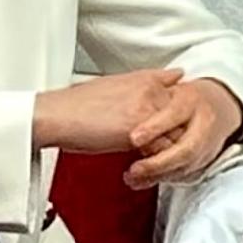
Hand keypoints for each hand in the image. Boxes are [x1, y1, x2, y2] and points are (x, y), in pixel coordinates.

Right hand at [36, 67, 181, 156]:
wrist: (57, 115)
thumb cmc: (80, 104)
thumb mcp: (118, 83)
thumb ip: (151, 81)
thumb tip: (176, 74)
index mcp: (148, 79)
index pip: (182, 101)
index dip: (179, 122)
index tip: (175, 133)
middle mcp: (151, 91)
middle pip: (184, 120)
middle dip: (179, 139)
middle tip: (170, 155)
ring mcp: (146, 109)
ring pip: (177, 137)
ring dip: (172, 154)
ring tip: (159, 165)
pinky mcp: (137, 131)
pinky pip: (163, 152)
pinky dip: (160, 164)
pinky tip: (148, 168)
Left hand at [119, 73, 242, 185]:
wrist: (221, 107)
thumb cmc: (188, 98)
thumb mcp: (170, 89)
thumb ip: (152, 97)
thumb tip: (126, 107)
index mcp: (192, 100)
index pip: (175, 114)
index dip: (155, 127)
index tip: (134, 138)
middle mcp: (203, 124)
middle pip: (186, 149)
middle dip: (159, 162)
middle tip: (135, 169)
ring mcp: (207, 146)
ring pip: (185, 167)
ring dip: (158, 175)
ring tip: (132, 177)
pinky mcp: (204, 161)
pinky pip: (184, 175)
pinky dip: (162, 179)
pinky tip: (142, 181)